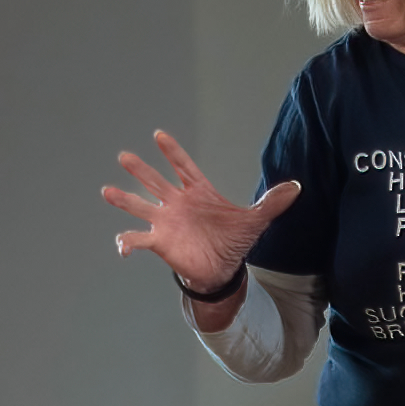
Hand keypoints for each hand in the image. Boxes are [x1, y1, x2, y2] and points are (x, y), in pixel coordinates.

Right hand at [102, 130, 300, 291]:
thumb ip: (272, 203)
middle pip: (155, 182)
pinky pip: (138, 240)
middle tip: (124, 157)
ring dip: (124, 200)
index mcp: (198, 193)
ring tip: (107, 191)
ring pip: (140, 206)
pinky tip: (121, 247)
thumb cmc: (233, 241)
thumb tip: (297, 187)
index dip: (172, 152)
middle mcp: (177, 204)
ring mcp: (166, 222)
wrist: (221, 270)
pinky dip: (127, 242)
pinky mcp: (160, 242)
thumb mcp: (255, 221)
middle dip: (141, 170)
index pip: (184, 167)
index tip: (158, 135)